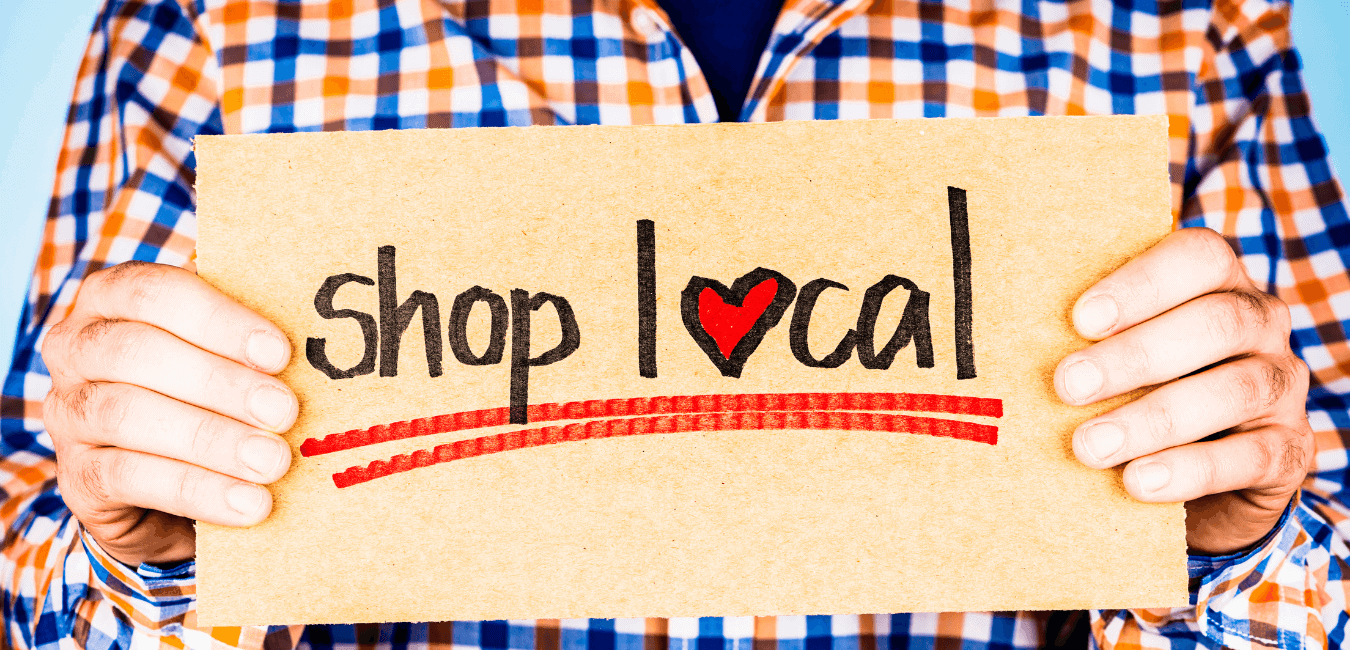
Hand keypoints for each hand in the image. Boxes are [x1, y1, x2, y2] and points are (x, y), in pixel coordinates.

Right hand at [41, 262, 295, 565]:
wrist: (169, 483)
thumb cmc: (209, 393)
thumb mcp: (226, 353)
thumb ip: (248, 333)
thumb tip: (310, 318)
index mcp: (112, 297)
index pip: (156, 292)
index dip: (218, 320)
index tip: (279, 352)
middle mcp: (76, 347)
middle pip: (138, 353)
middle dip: (221, 383)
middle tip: (285, 412)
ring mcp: (67, 412)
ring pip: (128, 415)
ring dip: (211, 440)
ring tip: (274, 462)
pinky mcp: (76, 476)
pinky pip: (127, 478)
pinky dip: (195, 491)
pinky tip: (248, 504)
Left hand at [1056, 228, 1312, 554]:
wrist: (1196, 474)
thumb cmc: (1132, 389)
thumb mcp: (1111, 354)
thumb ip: (1080, 336)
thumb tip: (999, 338)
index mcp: (1215, 281)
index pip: (1197, 257)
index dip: (1140, 284)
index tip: (1079, 319)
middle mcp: (1259, 322)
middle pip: (1215, 323)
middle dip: (1135, 355)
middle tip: (1067, 386)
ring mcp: (1280, 384)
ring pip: (1235, 389)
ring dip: (1154, 419)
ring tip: (1089, 446)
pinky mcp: (1289, 450)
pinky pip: (1251, 457)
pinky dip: (1190, 471)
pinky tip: (1138, 482)